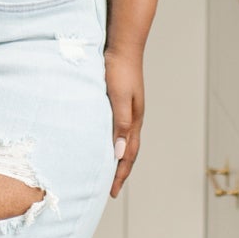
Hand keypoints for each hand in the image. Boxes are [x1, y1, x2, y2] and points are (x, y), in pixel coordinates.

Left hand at [104, 45, 143, 196]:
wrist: (122, 46)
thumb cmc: (118, 70)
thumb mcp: (118, 98)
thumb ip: (119, 124)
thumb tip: (119, 153)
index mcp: (134, 120)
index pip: (128, 154)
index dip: (120, 174)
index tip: (112, 192)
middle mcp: (133, 118)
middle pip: (129, 151)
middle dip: (121, 171)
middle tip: (112, 189)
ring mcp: (128, 110)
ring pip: (124, 140)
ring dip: (118, 158)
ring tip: (109, 171)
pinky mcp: (120, 101)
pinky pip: (118, 129)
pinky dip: (113, 142)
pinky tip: (104, 142)